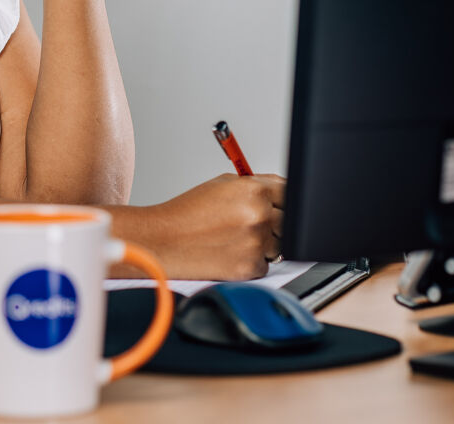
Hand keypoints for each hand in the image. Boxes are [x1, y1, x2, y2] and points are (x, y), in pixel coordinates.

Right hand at [122, 174, 286, 280]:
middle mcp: (259, 216)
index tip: (280, 205)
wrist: (163, 240)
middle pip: (289, 221)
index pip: (290, 193)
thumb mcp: (223, 185)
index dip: (283, 200)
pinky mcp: (250, 268)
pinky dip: (251, 261)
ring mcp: (256, 244)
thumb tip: (282, 191)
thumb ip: (256, 185)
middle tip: (250, 223)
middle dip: (274, 222)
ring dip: (264, 243)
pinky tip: (229, 252)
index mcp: (254, 191)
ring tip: (234, 237)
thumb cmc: (189, 212)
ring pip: (279, 245)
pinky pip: (265, 265)